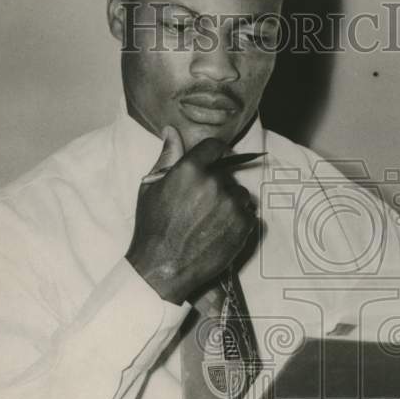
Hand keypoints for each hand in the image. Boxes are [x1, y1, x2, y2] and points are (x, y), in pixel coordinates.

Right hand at [126, 125, 256, 303]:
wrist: (162, 268)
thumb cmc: (152, 228)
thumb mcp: (150, 188)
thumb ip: (166, 157)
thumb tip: (172, 131)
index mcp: (191, 169)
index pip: (214, 146)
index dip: (214, 154)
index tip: (213, 162)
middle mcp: (214, 183)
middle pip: (227, 175)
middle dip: (217, 186)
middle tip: (200, 208)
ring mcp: (231, 204)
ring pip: (240, 195)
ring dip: (230, 204)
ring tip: (210, 222)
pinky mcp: (243, 225)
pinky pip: (249, 215)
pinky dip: (238, 222)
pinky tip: (220, 233)